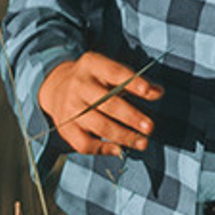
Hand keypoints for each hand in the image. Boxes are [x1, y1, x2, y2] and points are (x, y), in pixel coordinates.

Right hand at [35, 51, 160, 153]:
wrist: (55, 86)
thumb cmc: (93, 79)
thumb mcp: (110, 72)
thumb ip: (134, 82)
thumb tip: (158, 92)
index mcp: (91, 65)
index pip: (114, 72)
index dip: (133, 83)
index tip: (150, 92)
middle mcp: (79, 85)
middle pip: (107, 103)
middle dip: (131, 116)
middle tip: (150, 127)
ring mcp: (70, 108)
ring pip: (99, 125)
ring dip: (123, 136)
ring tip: (142, 142)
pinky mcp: (66, 128)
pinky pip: (84, 143)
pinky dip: (102, 149)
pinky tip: (119, 149)